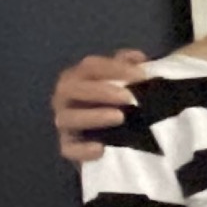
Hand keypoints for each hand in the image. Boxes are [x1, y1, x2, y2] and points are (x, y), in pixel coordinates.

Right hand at [53, 50, 146, 165]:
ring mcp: (65, 123)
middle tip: (128, 98)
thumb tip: (137, 57)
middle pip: (73, 88)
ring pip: (68, 118)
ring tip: (119, 118)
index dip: (115, 68)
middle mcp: (65, 98)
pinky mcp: (69, 147)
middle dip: (100, 91)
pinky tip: (101, 149)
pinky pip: (69, 149)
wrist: (111, 139)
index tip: (141, 76)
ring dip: (93, 116)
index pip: (90, 66)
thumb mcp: (123, 83)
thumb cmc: (116, 103)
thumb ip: (127, 68)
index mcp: (78, 77)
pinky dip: (82, 149)